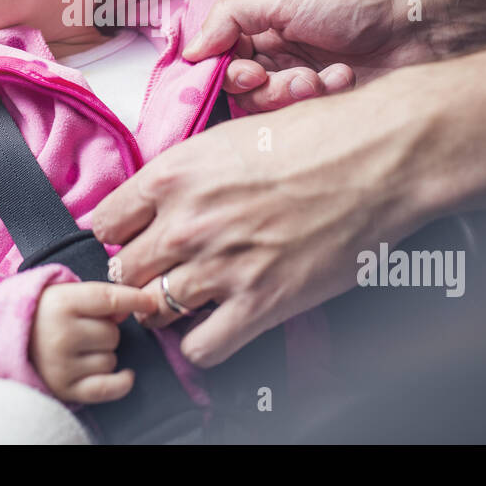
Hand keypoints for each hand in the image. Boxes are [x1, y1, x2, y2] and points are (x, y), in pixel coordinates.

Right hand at [28, 281, 158, 403]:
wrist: (8, 338)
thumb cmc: (44, 313)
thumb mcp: (65, 293)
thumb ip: (99, 297)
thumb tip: (134, 306)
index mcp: (61, 303)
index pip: (108, 299)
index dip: (134, 299)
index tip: (152, 302)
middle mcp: (61, 335)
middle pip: (112, 333)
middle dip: (106, 331)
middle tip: (85, 328)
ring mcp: (62, 365)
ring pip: (111, 360)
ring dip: (104, 354)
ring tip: (80, 348)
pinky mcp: (64, 388)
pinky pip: (107, 388)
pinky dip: (121, 382)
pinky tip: (127, 375)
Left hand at [91, 72, 435, 367]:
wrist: (380, 157)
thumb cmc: (317, 136)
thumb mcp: (231, 136)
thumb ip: (187, 173)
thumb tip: (161, 200)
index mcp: (174, 174)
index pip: (104, 222)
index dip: (119, 234)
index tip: (133, 238)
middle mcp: (187, 222)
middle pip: (123, 271)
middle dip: (141, 272)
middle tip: (165, 270)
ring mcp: (221, 266)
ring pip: (154, 310)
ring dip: (169, 308)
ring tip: (194, 296)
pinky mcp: (260, 303)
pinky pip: (201, 348)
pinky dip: (203, 344)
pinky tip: (219, 324)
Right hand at [183, 0, 433, 112]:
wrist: (415, 26)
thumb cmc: (353, 3)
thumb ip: (230, 18)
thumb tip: (189, 50)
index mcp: (258, 31)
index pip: (218, 62)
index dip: (225, 73)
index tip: (248, 72)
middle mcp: (273, 60)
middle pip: (239, 93)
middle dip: (262, 88)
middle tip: (289, 76)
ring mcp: (297, 87)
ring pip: (267, 111)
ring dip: (292, 95)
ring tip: (323, 76)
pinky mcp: (322, 111)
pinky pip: (300, 121)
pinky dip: (321, 100)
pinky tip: (344, 79)